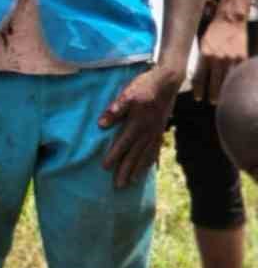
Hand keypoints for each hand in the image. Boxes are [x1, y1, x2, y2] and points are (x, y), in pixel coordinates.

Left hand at [99, 64, 181, 186]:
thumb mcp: (127, 93)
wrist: (167, 81)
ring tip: (132, 183)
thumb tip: (101, 124)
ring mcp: (156, 132)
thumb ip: (115, 109)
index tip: (105, 168)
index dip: (114, 155)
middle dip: (126, 170)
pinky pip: (156, 150)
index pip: (124, 143)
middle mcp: (148, 131)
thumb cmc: (144, 85)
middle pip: (135, 154)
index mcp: (138, 122)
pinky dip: (152, 160)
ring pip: (146, 155)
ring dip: (138, 169)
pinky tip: (149, 169)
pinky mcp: (160, 131)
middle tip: (118, 186)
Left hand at [194, 16, 248, 103]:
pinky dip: (235, 80)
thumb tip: (199, 76)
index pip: (199, 78)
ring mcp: (231, 59)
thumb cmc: (213, 31)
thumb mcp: (202, 44)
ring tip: (223, 99)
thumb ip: (201, 60)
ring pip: (227, 80)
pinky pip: (238, 72)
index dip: (198, 91)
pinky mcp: (242, 58)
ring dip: (225, 91)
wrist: (230, 20)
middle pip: (214, 83)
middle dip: (212, 95)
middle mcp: (217, 59)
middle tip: (211, 102)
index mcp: (205, 55)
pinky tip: (234, 86)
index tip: (198, 98)